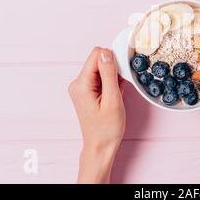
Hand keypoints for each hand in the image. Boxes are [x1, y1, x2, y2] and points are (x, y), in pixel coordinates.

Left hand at [68, 47, 125, 182]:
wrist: (101, 146)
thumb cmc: (107, 128)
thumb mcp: (112, 100)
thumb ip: (109, 74)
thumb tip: (106, 53)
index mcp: (81, 84)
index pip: (96, 55)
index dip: (112, 60)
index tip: (121, 73)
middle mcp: (78, 83)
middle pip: (98, 61)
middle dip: (113, 69)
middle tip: (119, 88)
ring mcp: (81, 87)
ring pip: (101, 68)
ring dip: (112, 77)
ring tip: (116, 94)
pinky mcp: (87, 91)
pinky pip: (101, 77)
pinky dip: (110, 83)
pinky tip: (114, 95)